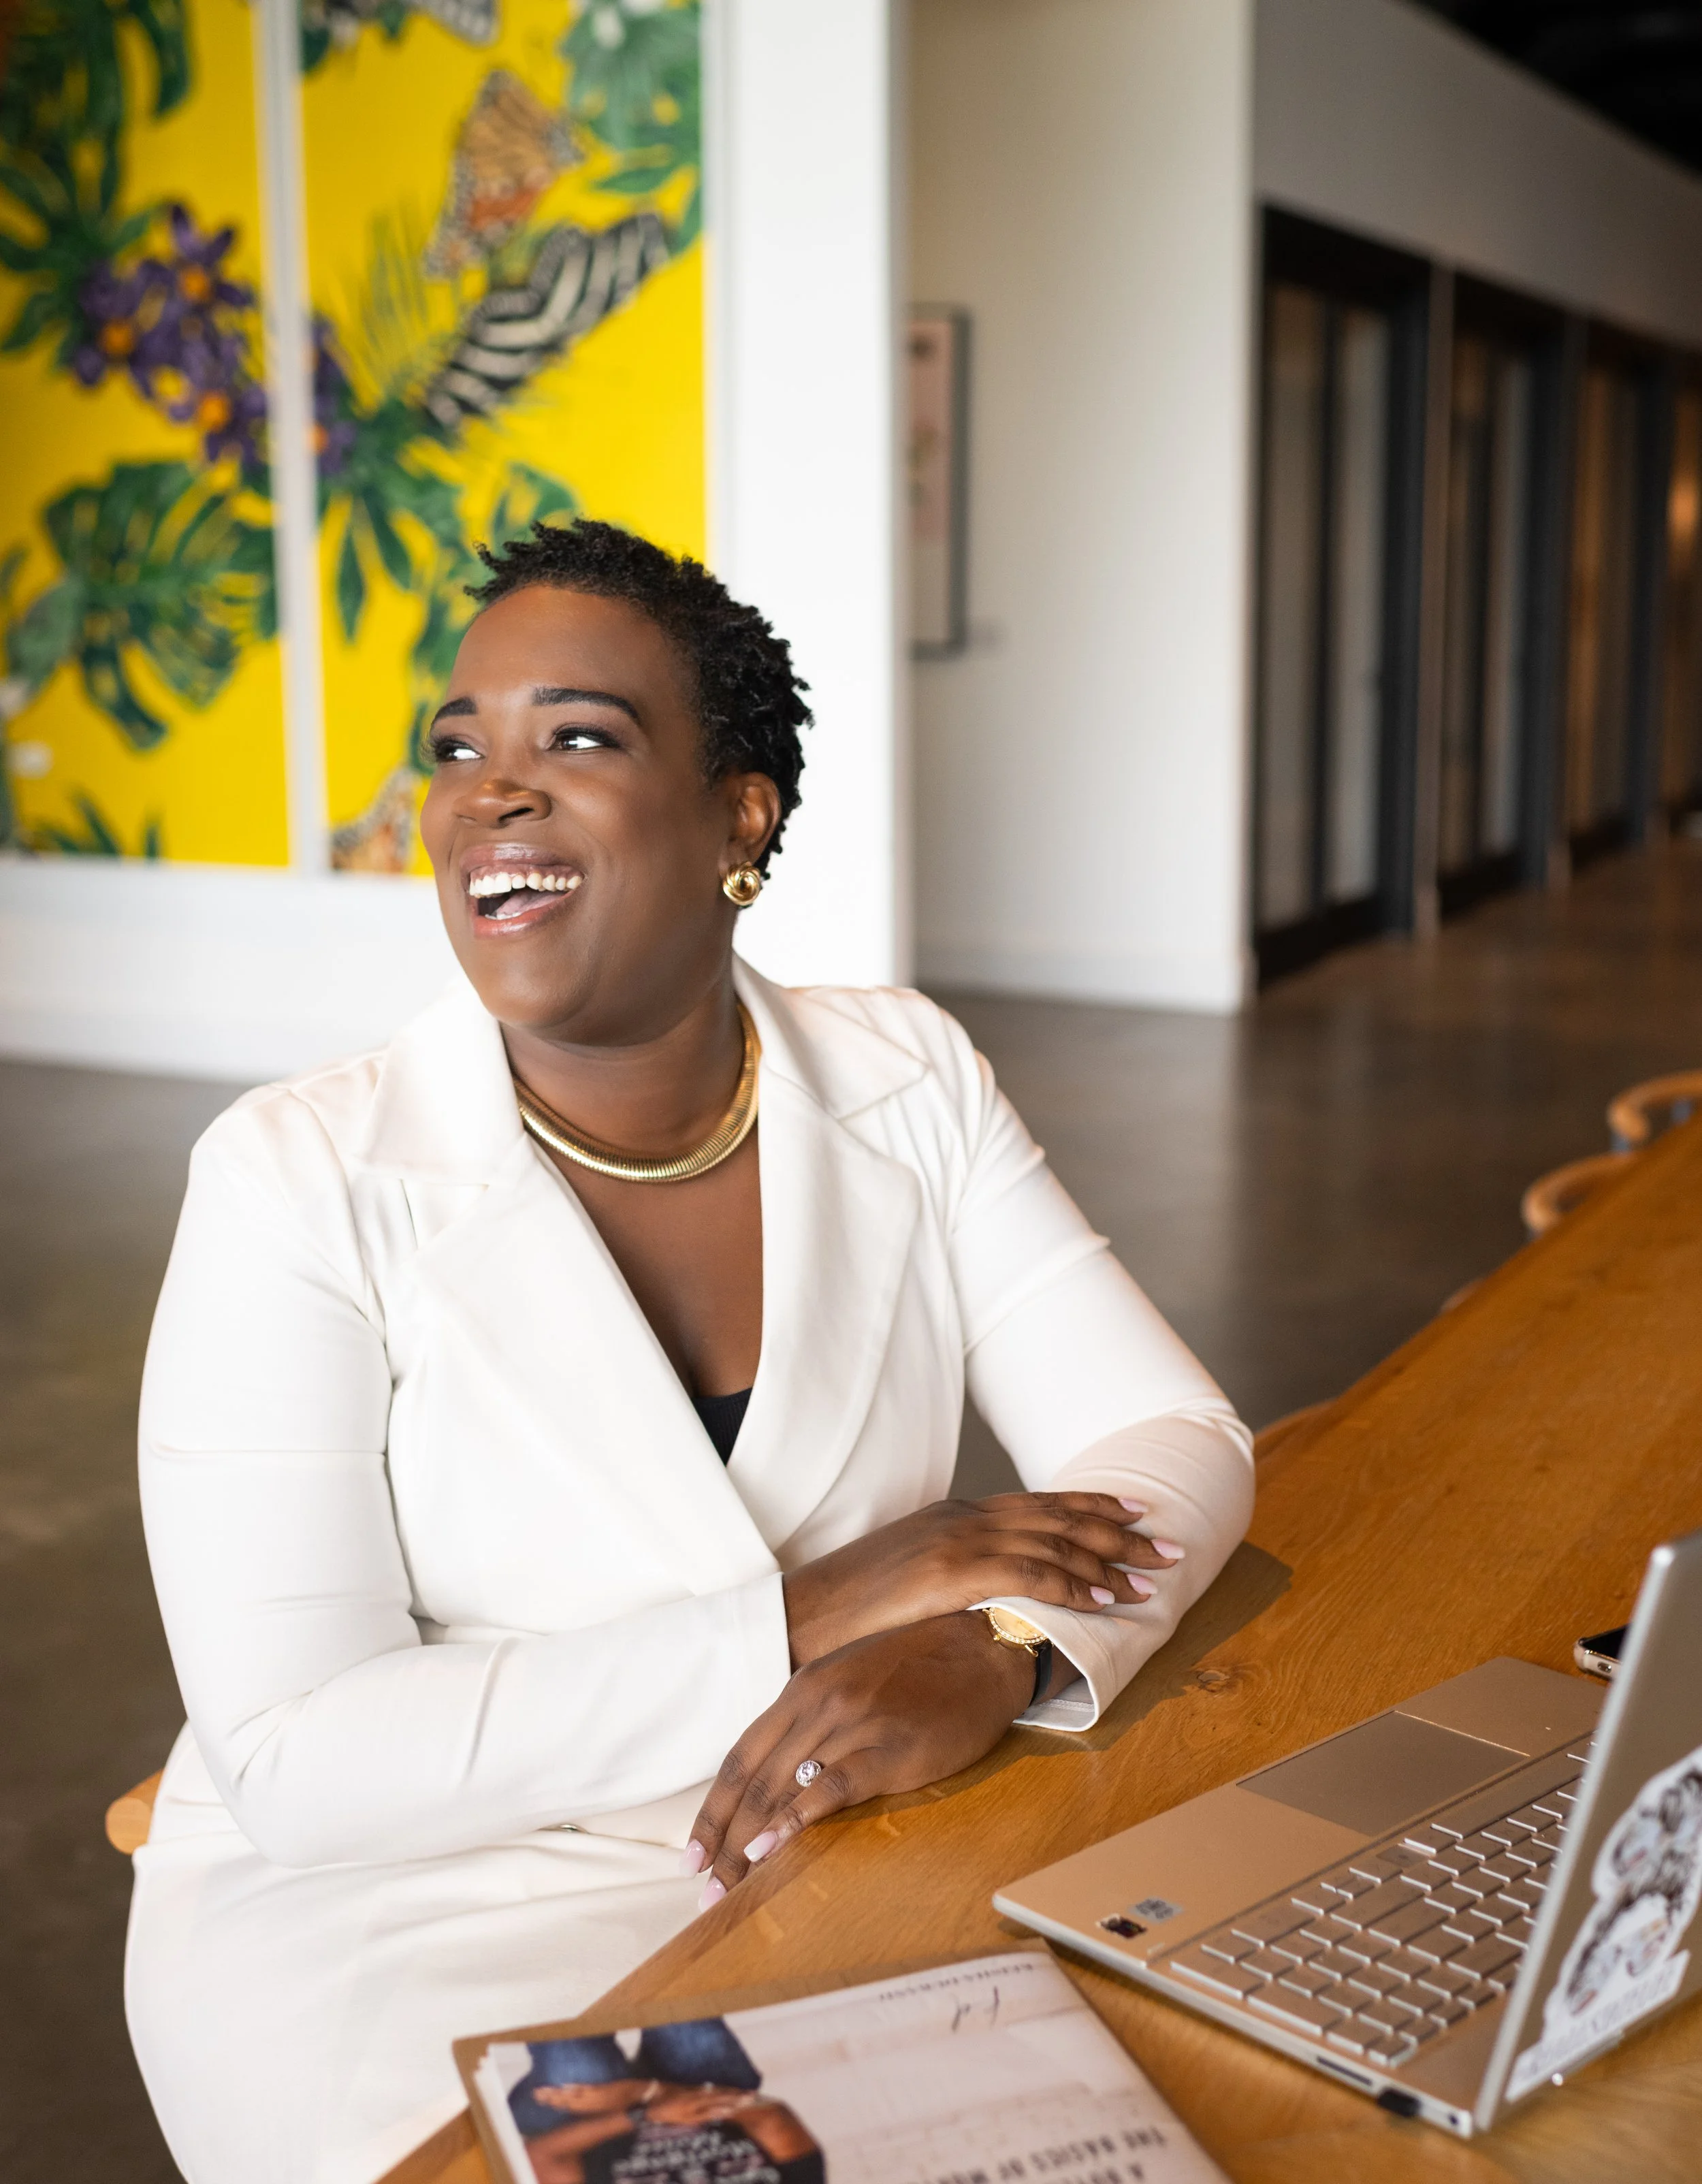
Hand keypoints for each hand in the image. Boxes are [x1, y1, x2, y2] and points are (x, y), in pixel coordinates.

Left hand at [684, 1611, 1036, 1904]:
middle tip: (704, 1892)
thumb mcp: (851, 1681)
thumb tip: (781, 1777)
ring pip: (783, 1789)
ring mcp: (853, 1724)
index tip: (692, 1856)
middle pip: (755, 1782)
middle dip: (723, 1842)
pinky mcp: (890, 1748)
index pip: (742, 1758)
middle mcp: (818, 1703)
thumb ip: (814, 1721)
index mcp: (803, 1689)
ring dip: (748, 1845)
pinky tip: (772, 1850)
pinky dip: (796, 1820)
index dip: (713, 1810)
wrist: (983, 1649)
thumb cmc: (921, 1668)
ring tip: (728, 1890)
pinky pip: (832, 1786)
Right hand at [781, 1491, 1181, 1662]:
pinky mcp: (954, 1572)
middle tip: (1166, 1544)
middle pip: (1059, 1518)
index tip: (1133, 1514)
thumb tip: (994, 1596)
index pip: (1039, 1505)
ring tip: (1152, 1576)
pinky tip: (1106, 1599)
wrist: (804, 1612)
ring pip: (1055, 1543)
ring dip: (1110, 1561)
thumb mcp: (911, 1578)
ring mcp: (961, 1541)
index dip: (1091, 1509)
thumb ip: (956, 1575)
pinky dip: (1074, 1584)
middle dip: (1118, 1532)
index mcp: (957, 1515)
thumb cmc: (854, 1608)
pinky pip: (1031, 1575)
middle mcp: (966, 1518)